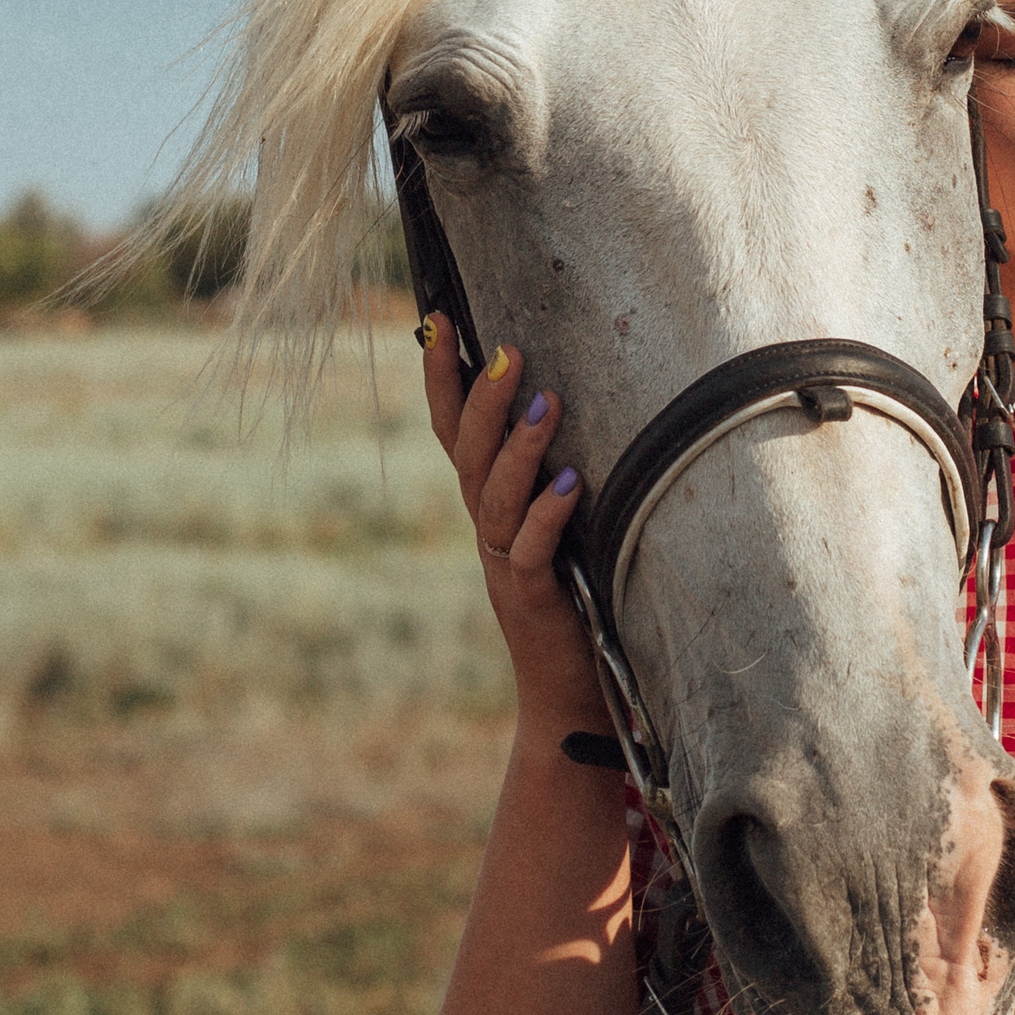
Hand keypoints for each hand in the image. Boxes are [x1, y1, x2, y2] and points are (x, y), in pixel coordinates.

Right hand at [421, 319, 607, 733]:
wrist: (573, 694)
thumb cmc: (578, 596)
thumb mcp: (563, 524)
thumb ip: (556, 472)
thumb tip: (571, 391)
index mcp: (489, 504)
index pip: (452, 431)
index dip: (440, 379)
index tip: (436, 320)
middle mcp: (488, 528)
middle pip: (468, 455)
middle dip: (483, 401)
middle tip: (506, 350)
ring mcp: (506, 564)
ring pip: (496, 498)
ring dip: (520, 449)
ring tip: (547, 402)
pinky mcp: (534, 599)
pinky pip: (533, 551)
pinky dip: (549, 515)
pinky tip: (572, 483)